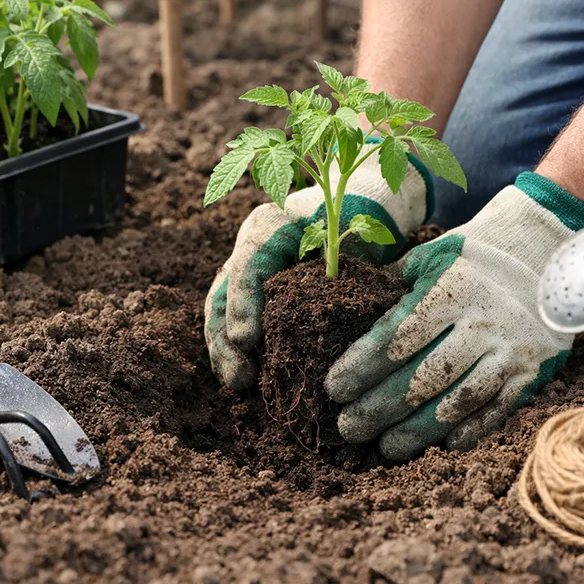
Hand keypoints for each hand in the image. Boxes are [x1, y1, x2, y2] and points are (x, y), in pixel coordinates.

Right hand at [205, 147, 431, 389]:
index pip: (247, 264)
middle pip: (222, 290)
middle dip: (225, 337)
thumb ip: (337, 272)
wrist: (361, 200)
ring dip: (224, 347)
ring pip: (220, 306)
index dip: (243, 303)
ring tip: (237, 383)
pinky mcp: (256, 284)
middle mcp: (251, 243)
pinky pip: (234, 315)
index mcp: (272, 224)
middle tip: (239, 377)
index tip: (248, 340)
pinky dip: (235, 345)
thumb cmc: (363, 216)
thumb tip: (333, 327)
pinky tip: (244, 377)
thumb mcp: (357, 236)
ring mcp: (248, 263)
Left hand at [326, 172, 583, 459]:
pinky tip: (442, 445)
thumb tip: (350, 300)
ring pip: (458, 401)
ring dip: (418, 430)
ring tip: (386, 448)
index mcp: (450, 291)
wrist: (548, 249)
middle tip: (348, 428)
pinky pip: (499, 409)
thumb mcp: (433, 253)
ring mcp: (509, 351)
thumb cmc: (476, 253)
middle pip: (422, 377)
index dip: (362, 366)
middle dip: (380, 407)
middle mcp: (481, 323)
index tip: (334, 388)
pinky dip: (471, 430)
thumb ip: (395, 281)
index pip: (397, 337)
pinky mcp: (532, 370)